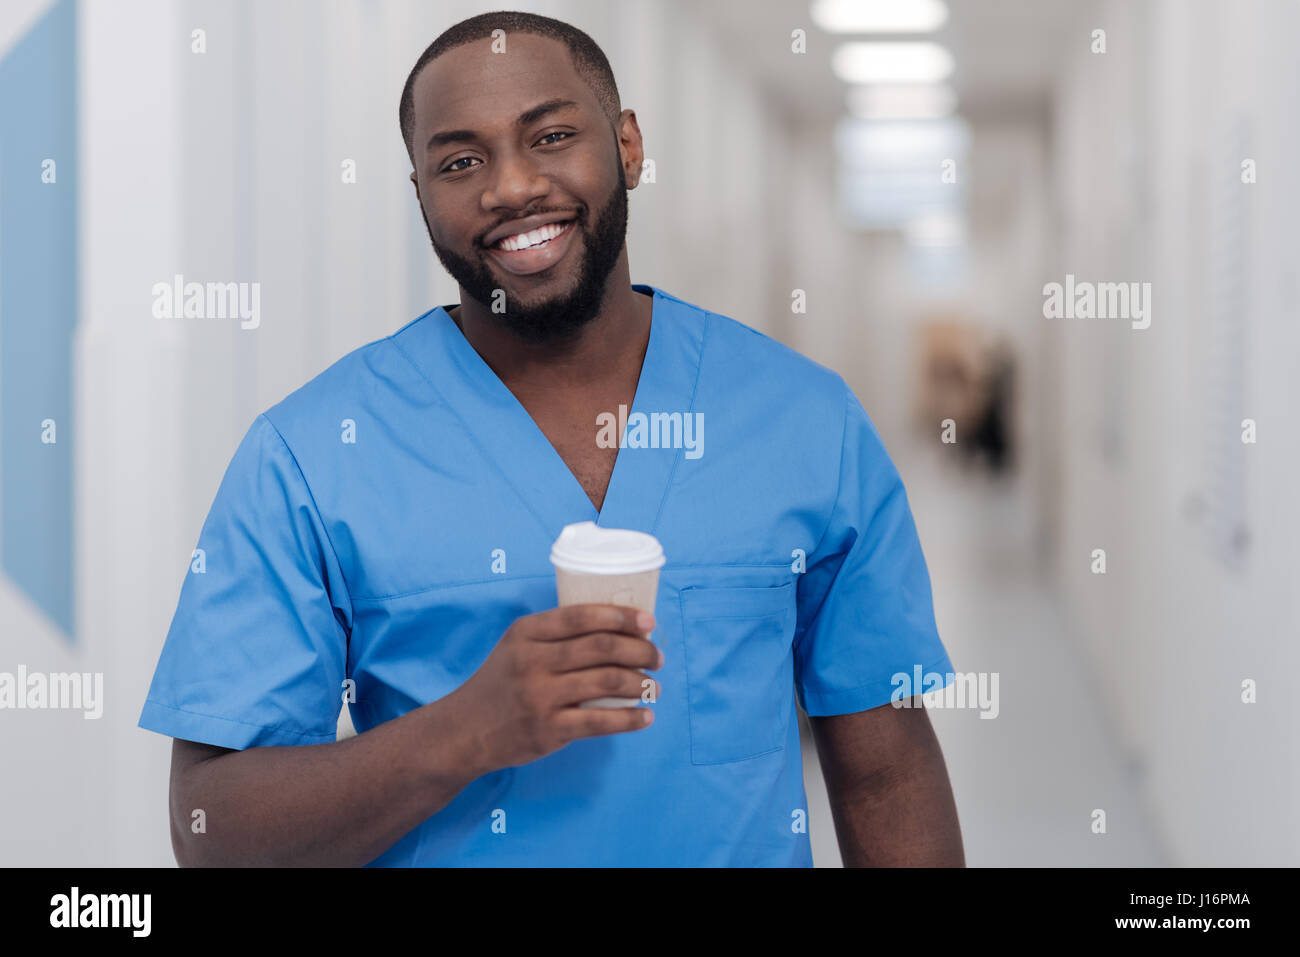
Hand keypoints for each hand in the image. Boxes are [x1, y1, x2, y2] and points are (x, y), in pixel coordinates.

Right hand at [453, 604, 661, 772]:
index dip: (621, 616)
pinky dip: (630, 718)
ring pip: (607, 681)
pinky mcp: (548, 730)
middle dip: (640, 650)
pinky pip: (600, 721)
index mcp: (527, 632)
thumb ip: (557, 635)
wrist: (465, 730)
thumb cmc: (502, 682)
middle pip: (602, 647)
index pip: (582, 616)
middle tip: (657, 656)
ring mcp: (540, 696)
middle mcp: (532, 660)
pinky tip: (646, 717)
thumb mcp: (518, 646)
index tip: (649, 622)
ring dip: (640, 682)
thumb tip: (620, 629)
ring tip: (654, 686)